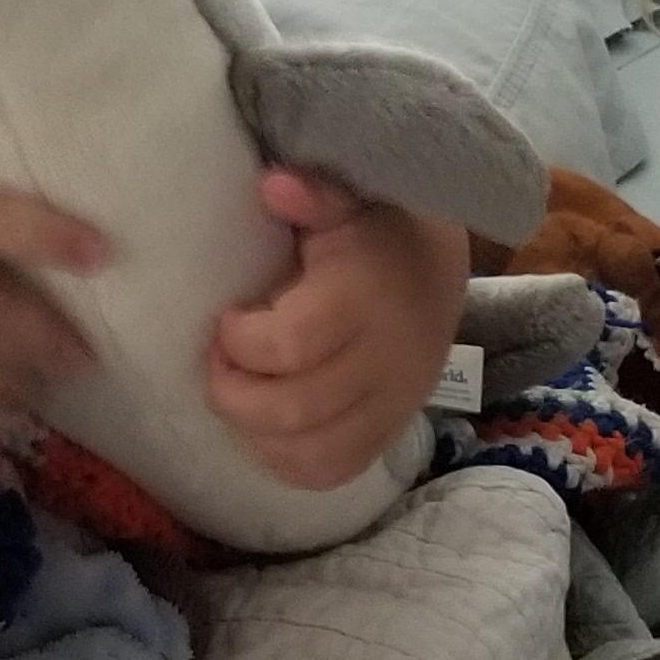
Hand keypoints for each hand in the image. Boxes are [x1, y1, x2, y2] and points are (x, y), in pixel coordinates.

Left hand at [206, 169, 468, 489]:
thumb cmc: (377, 229)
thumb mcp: (352, 197)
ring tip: (241, 393)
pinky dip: (287, 462)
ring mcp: (391, 405)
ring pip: (310, 453)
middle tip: (220, 364)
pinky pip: (333, 473)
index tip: (226, 319)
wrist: (439, 269)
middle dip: (235, 394)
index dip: (242, 343)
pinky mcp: (390, 432)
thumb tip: (274, 186)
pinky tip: (267, 429)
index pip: (291, 345)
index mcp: (366, 299)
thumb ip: (316, 193)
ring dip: (254, 434)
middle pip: (293, 410)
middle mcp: (384, 361)